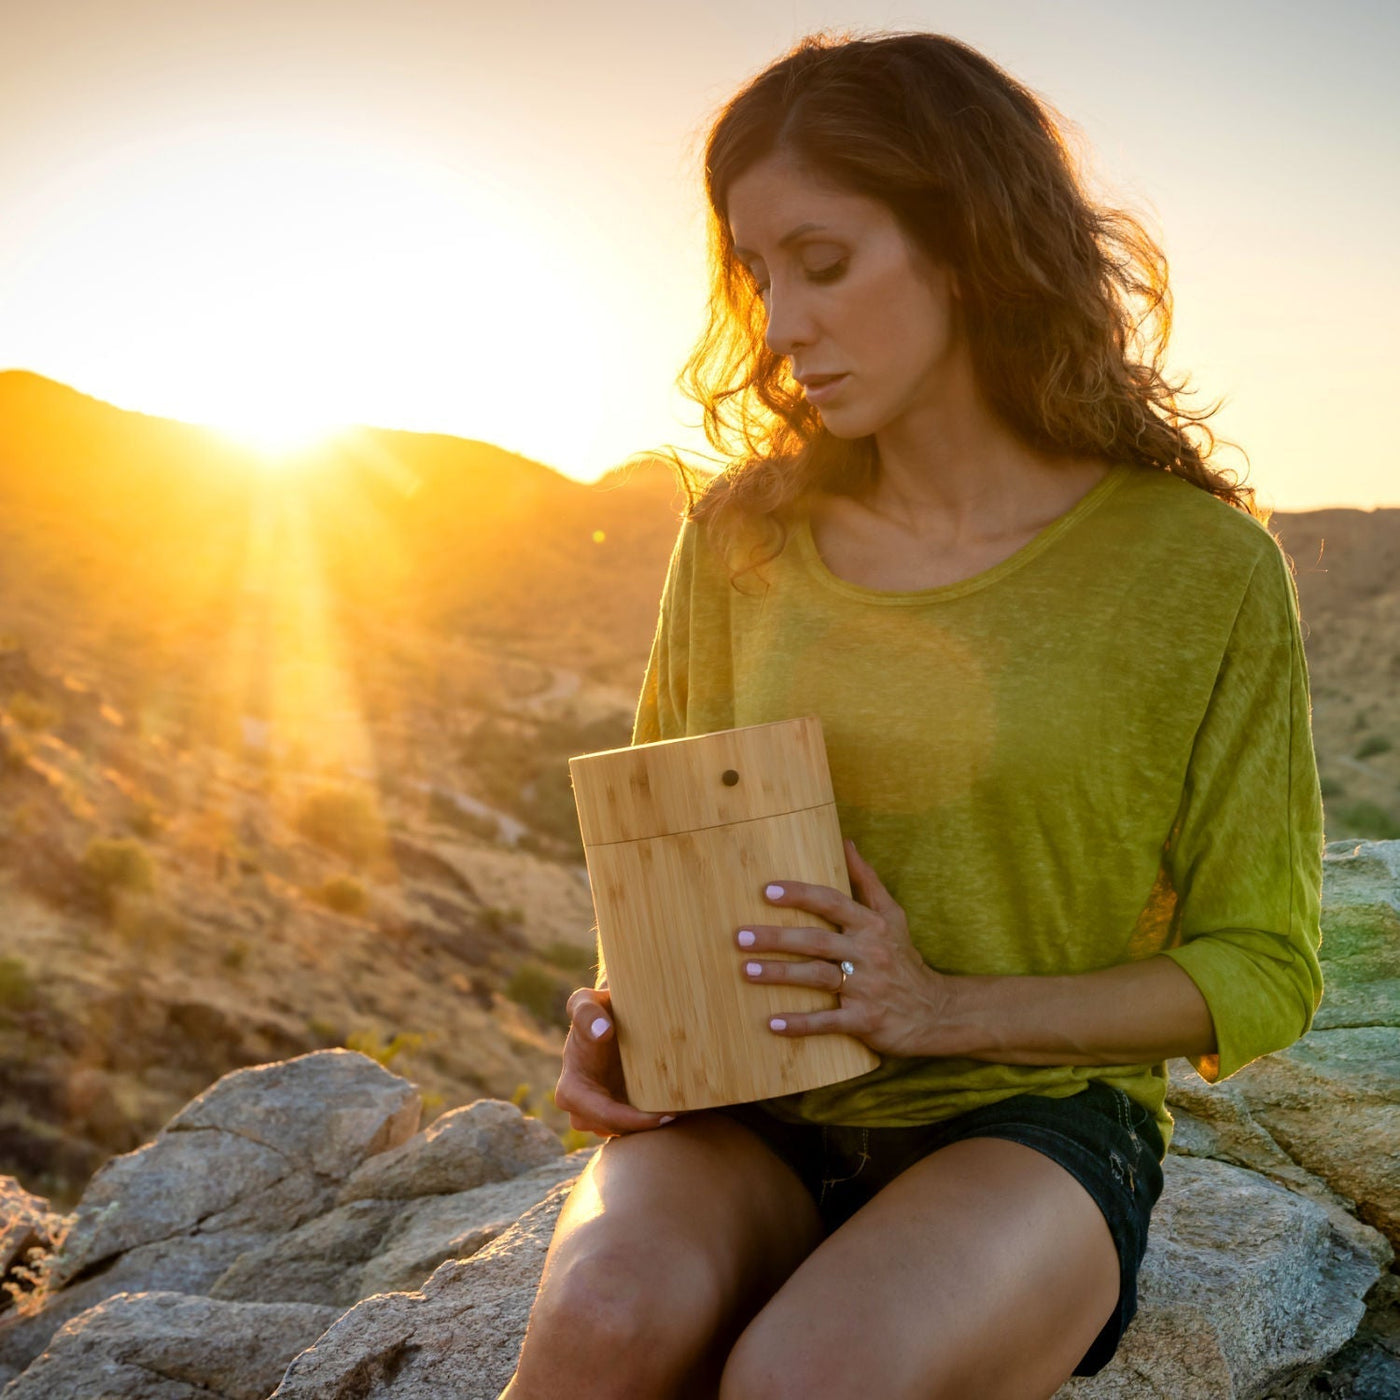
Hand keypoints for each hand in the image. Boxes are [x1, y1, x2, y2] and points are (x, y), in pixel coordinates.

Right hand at [552, 986, 678, 1136]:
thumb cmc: (596, 1011)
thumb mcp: (586, 1003)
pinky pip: (634, 1128)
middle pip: (618, 1130)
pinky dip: (654, 1121)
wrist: (608, 1019)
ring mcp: (600, 1116)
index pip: (603, 1115)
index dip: (634, 1120)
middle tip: (680, 1115)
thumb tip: (602, 1032)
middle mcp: (582, 1110)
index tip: (665, 1113)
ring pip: (627, 1133)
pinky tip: (679, 1108)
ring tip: (684, 1111)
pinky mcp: (617, 1115)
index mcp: (571, 1090)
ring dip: (652, 1127)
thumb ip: (585, 1012)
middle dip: (647, 1128)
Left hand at [736, 838, 951, 1058]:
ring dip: (780, 975)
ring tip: (746, 971)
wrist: (937, 1011)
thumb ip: (866, 880)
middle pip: (817, 941)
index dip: (800, 896)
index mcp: (872, 925)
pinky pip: (828, 1022)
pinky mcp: (866, 1020)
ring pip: (818, 977)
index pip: (832, 903)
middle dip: (777, 938)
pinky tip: (772, 1024)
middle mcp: (870, 953)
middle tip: (741, 937)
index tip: (767, 892)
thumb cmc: (904, 959)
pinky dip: (800, 1024)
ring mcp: (868, 988)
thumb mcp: (893, 916)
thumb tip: (846, 842)